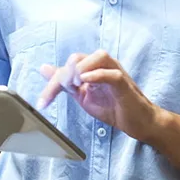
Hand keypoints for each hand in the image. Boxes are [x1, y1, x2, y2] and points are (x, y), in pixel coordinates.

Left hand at [38, 50, 158, 142]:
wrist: (137, 122)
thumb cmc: (113, 107)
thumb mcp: (82, 95)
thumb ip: (64, 82)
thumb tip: (43, 68)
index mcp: (92, 67)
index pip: (68, 65)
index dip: (52, 83)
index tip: (42, 102)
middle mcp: (103, 65)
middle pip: (78, 58)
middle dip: (64, 74)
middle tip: (61, 90)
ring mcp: (115, 72)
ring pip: (98, 57)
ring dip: (81, 68)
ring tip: (74, 85)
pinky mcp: (124, 84)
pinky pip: (112, 74)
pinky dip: (97, 75)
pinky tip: (85, 82)